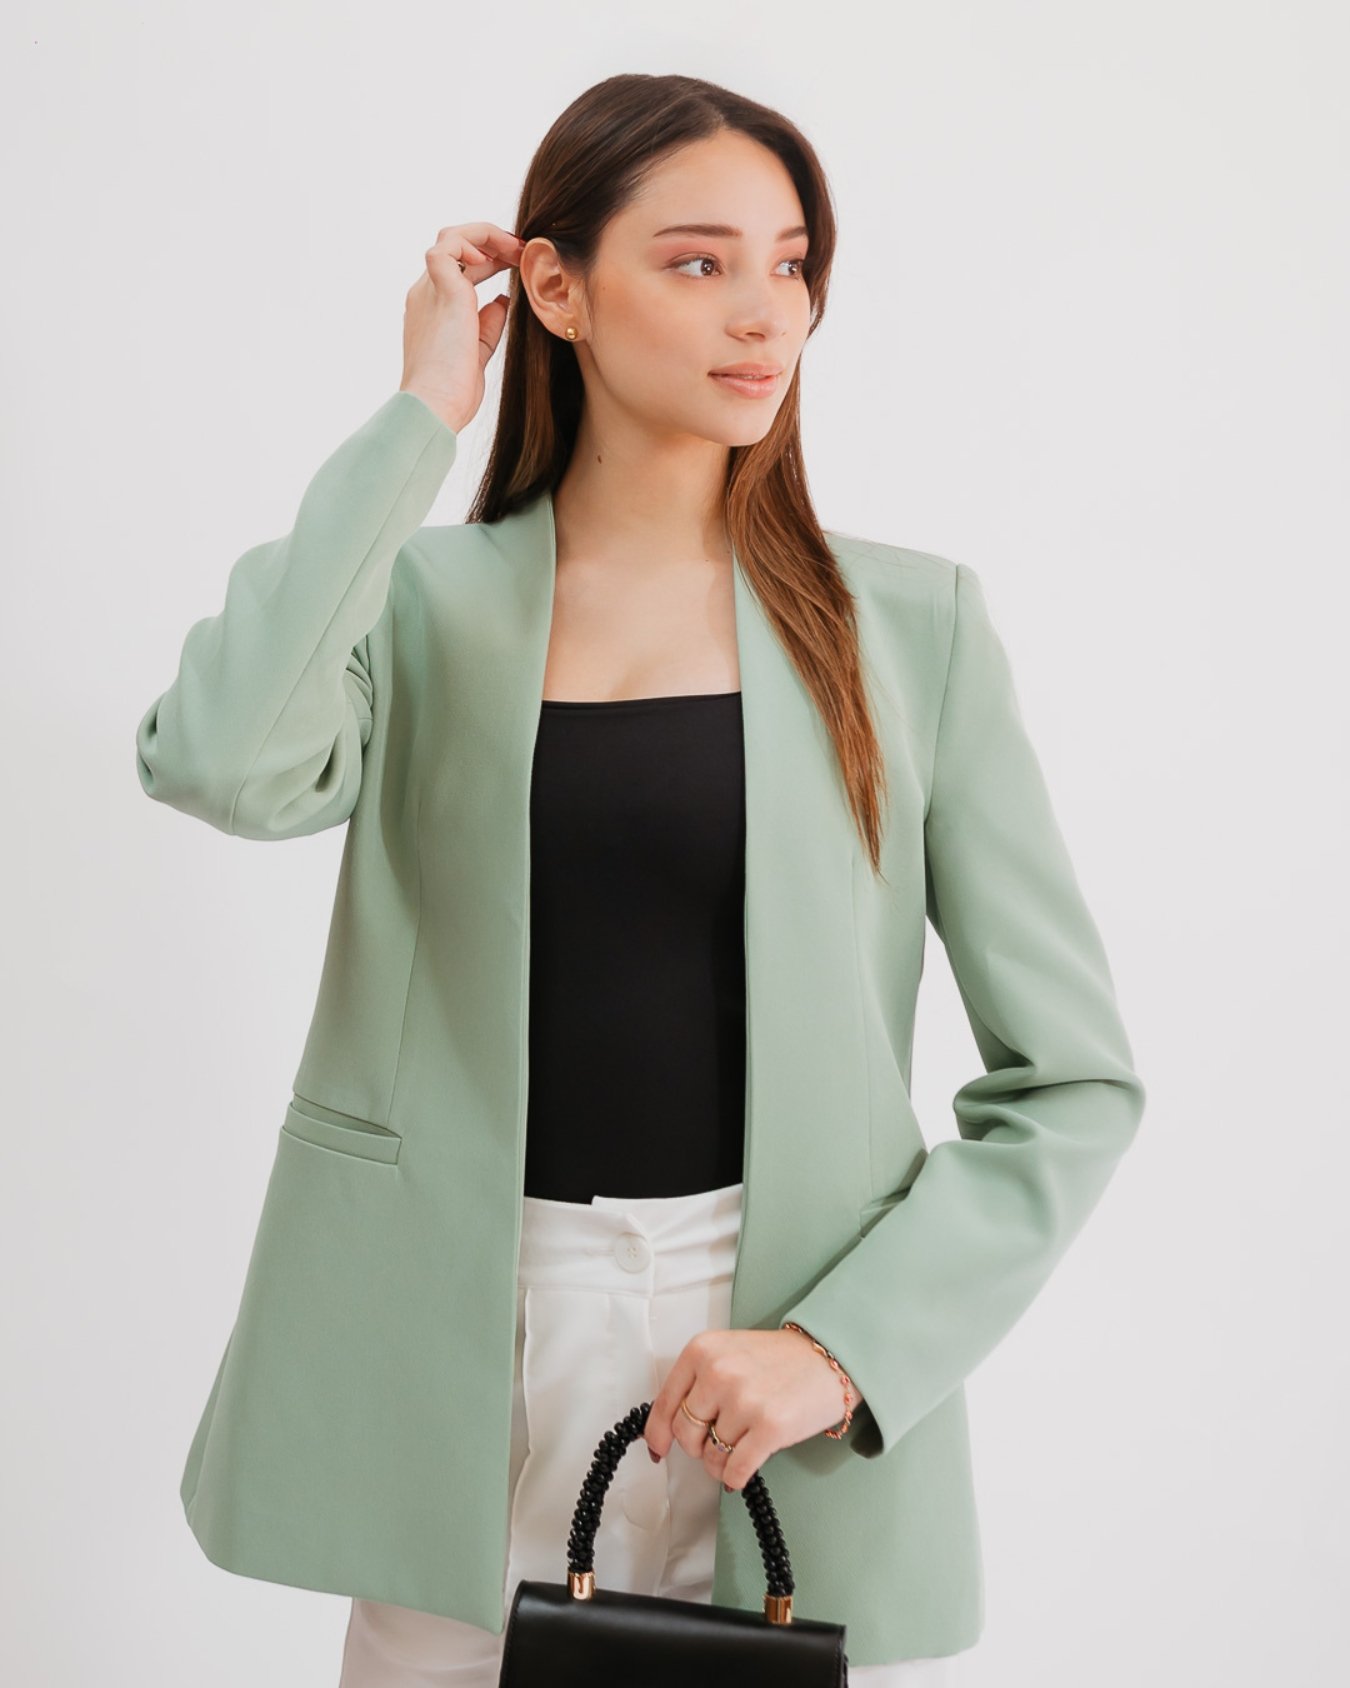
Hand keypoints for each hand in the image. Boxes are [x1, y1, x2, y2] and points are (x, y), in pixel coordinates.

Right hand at [399, 221, 525, 433]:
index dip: (488, 262)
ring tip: (515, 247)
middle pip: (456, 250)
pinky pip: (448, 244)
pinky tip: (495, 256)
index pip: (459, 272)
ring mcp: (430, 290)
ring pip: (450, 238)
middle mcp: (427, 295)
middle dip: (491, 244)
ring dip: (485, 235)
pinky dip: (472, 240)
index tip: (516, 264)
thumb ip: (488, 324)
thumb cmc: (454, 392)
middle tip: (522, 250)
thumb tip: (502, 300)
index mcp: (434, 312)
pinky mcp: (440, 289)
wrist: (436, 405)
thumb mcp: (478, 352)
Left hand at [642, 1327, 862, 1491]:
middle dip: (698, 1446)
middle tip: (718, 1441)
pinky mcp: (769, 1427)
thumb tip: (665, 1433)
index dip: (659, 1434)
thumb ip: (696, 1383)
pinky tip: (744, 1469)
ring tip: (739, 1450)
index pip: (665, 1404)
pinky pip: (735, 1471)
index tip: (659, 1450)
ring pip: (710, 1456)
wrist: (829, 1356)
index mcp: (702, 1351)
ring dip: (721, 1463)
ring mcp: (744, 1400)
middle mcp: (719, 1372)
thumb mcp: (728, 1353)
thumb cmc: (778, 1359)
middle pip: (685, 1434)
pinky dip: (736, 1477)